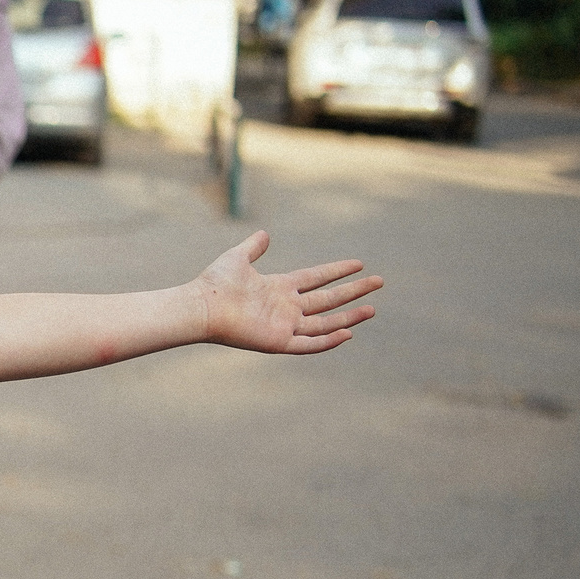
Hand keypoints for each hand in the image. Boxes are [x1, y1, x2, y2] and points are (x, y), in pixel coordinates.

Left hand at [194, 231, 382, 353]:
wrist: (201, 307)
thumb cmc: (215, 284)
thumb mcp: (237, 258)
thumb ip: (253, 247)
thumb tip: (264, 233)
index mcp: (279, 287)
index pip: (316, 278)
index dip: (337, 271)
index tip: (359, 264)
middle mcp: (285, 307)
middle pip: (327, 299)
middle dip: (353, 291)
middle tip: (379, 282)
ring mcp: (283, 325)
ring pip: (324, 323)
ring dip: (348, 317)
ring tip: (372, 308)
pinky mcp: (277, 342)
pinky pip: (308, 344)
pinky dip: (327, 341)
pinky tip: (347, 333)